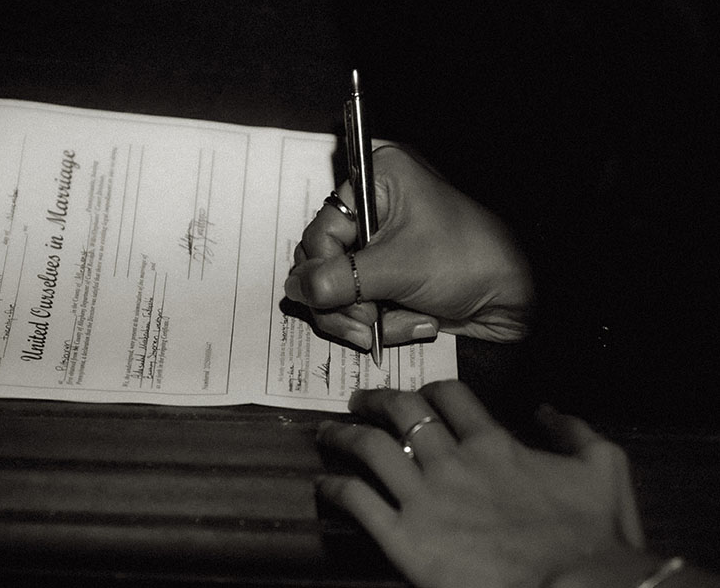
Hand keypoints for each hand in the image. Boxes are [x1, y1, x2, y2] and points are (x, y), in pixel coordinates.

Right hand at [284, 146, 532, 346]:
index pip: (320, 230)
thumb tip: (296, 289)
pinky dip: (380, 323)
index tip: (341, 299)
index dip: (324, 271)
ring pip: (334, 291)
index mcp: (376, 182)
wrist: (523, 300)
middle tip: (366, 322)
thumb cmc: (471, 261)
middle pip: (320, 263)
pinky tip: (416, 323)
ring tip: (394, 324)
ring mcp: (378, 249)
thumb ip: (342, 279)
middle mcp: (372, 210)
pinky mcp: (387, 280)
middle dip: (342, 301)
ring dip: (361, 318)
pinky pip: (358, 307)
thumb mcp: (401, 267)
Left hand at [316, 380, 645, 587]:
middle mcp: (451, 462)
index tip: (416, 394)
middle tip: (358, 401)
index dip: (427, 389)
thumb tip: (546, 409)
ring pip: (369, 448)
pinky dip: (335, 489)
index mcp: (492, 443)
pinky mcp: (405, 539)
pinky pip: (358, 502)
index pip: (447, 396)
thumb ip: (574, 430)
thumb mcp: (604, 467)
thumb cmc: (595, 537)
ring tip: (327, 434)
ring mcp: (424, 499)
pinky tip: (323, 485)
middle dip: (374, 400)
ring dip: (343, 436)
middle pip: (399, 412)